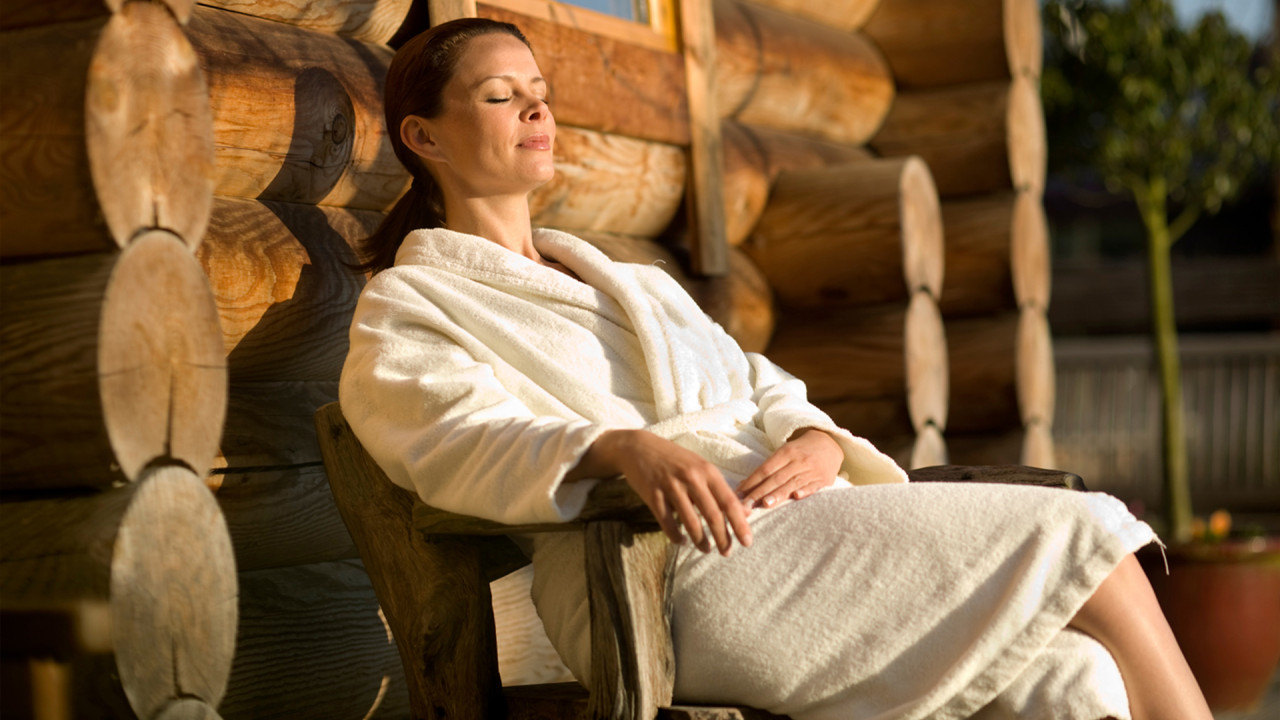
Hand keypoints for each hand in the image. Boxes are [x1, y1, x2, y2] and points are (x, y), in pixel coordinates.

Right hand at [585, 429, 751, 554]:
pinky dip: (676, 536)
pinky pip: (668, 523)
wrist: (639, 447)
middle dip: (723, 538)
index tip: (747, 542)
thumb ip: (719, 489)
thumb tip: (744, 512)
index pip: (729, 502)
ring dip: (701, 541)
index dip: (740, 524)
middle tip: (727, 552)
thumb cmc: (675, 459)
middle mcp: (691, 478)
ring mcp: (671, 486)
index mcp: (707, 471)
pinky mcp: (653, 495)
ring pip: (691, 522)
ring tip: (706, 550)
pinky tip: (682, 541)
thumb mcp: (700, 467)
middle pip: (713, 515)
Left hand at [738, 428, 842, 508]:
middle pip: (776, 478)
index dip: (751, 482)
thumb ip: (768, 468)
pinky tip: (796, 497)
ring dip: (779, 494)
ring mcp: (812, 470)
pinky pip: (814, 486)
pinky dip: (805, 491)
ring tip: (766, 504)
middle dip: (760, 493)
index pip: (766, 469)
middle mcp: (799, 461)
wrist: (830, 444)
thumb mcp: (785, 452)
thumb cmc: (801, 451)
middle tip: (746, 505)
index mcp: (786, 452)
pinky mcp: (824, 479)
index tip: (739, 494)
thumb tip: (745, 485)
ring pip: (793, 483)